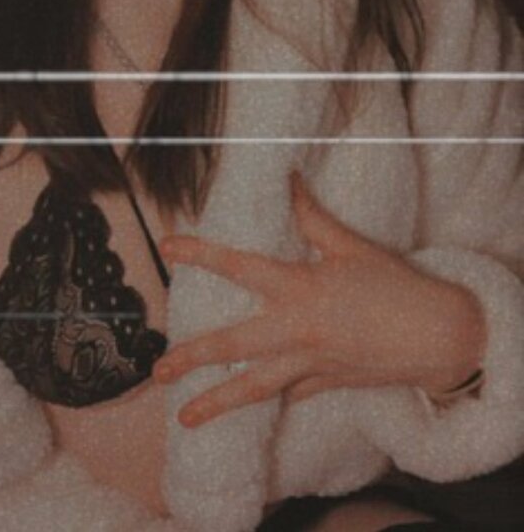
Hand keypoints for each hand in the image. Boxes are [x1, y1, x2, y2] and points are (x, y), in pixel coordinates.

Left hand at [155, 171, 484, 427]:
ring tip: (183, 418)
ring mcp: (309, 365)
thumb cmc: (396, 285)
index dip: (201, 254)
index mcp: (299, 289)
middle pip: (233, 347)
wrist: (441, 337)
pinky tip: (254, 403)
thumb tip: (288, 178)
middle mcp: (296, 331)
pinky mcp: (326, 385)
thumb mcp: (351, 246)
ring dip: (216, 403)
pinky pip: (290, 394)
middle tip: (156, 369)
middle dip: (192, 358)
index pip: (238, 267)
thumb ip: (311, 217)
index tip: (166, 247)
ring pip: (254, 389)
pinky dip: (272, 396)